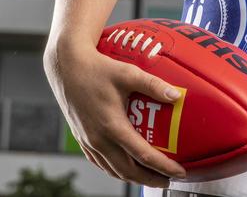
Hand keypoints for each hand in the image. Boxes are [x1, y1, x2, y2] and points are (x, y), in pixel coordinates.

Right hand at [43, 39, 186, 185]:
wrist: (67, 67)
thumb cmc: (98, 68)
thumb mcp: (129, 74)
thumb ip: (153, 84)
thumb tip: (176, 95)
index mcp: (112, 126)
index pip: (142, 154)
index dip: (162, 166)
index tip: (178, 172)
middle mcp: (99, 138)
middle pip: (127, 170)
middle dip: (149, 179)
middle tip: (167, 180)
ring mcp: (88, 141)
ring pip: (112, 170)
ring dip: (133, 177)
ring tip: (150, 177)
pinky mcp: (82, 138)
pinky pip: (100, 162)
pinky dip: (115, 170)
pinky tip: (124, 166)